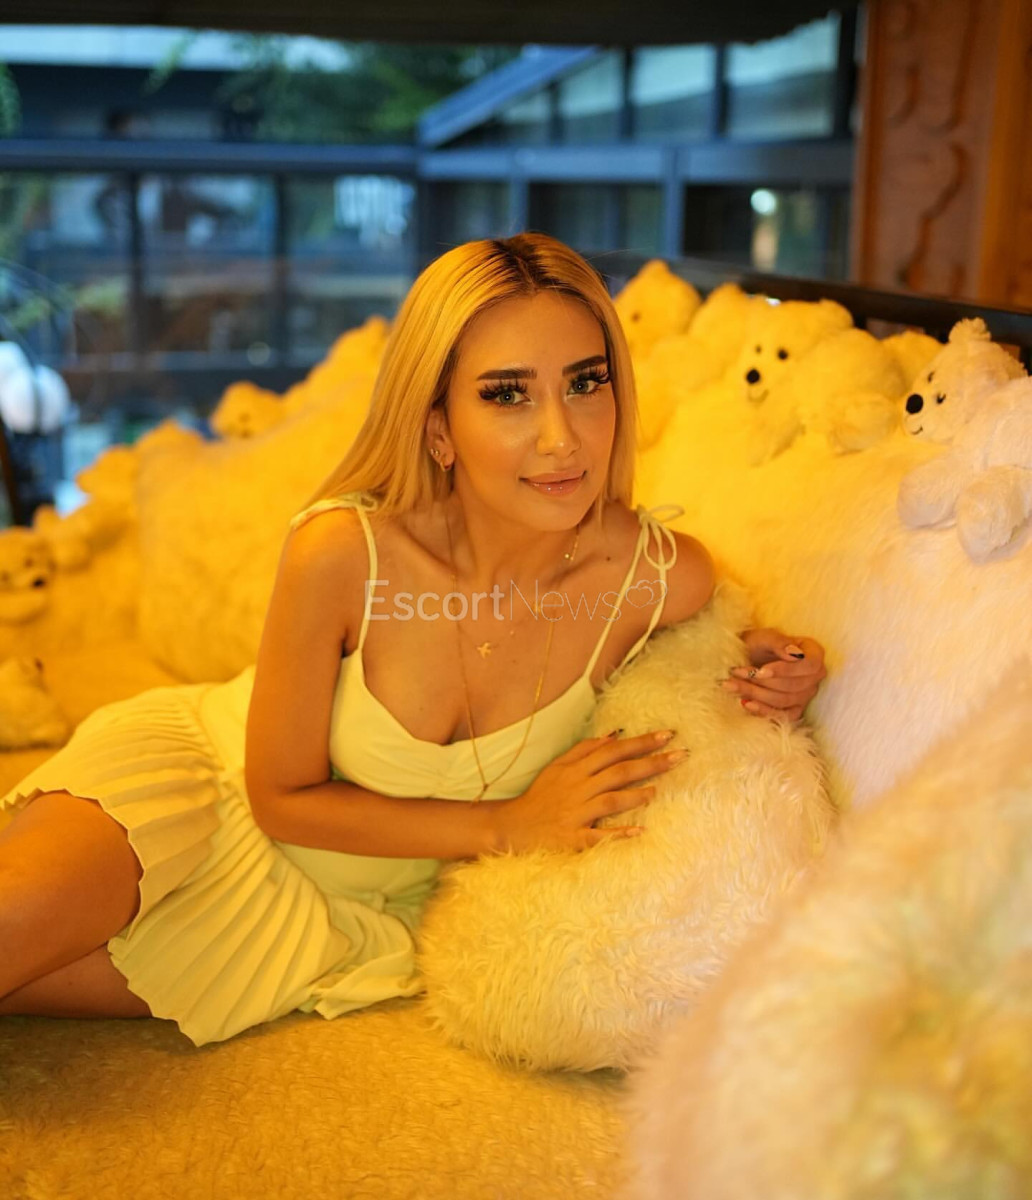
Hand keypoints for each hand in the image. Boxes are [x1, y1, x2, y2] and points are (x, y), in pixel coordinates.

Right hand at [488, 730, 688, 853]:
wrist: (512, 826)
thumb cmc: (540, 796)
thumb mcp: (557, 767)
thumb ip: (584, 750)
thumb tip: (614, 735)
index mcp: (576, 769)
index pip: (614, 751)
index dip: (641, 742)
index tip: (668, 735)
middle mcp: (578, 788)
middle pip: (618, 772)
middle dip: (651, 763)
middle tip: (680, 756)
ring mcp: (576, 814)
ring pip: (610, 800)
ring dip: (636, 795)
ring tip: (658, 791)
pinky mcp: (572, 838)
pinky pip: (597, 835)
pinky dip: (617, 833)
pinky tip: (638, 832)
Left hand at [720, 628, 826, 721]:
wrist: (747, 656)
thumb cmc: (759, 644)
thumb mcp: (765, 637)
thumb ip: (779, 643)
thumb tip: (794, 654)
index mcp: (814, 653)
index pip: (809, 665)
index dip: (786, 670)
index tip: (761, 670)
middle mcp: (815, 676)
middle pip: (794, 685)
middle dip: (763, 681)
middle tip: (737, 674)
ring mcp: (806, 695)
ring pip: (785, 700)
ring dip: (756, 694)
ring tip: (732, 685)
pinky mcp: (794, 709)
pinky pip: (784, 716)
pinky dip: (764, 711)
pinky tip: (746, 703)